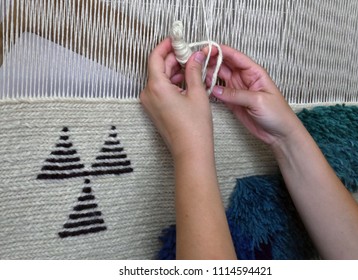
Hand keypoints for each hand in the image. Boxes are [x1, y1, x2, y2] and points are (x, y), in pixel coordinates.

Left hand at [141, 38, 213, 158]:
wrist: (190, 152)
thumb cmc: (194, 128)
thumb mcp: (197, 94)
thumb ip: (194, 70)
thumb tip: (196, 56)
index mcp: (156, 87)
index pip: (156, 57)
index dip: (167, 46)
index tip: (177, 40)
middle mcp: (148, 94)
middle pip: (159, 67)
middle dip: (175, 59)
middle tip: (192, 53)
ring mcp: (150, 103)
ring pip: (161, 78)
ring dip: (176, 71)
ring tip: (194, 68)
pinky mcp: (155, 109)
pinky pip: (161, 89)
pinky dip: (173, 83)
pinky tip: (188, 81)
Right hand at [205, 45, 302, 146]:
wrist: (279, 133)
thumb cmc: (277, 114)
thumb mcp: (258, 101)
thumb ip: (236, 94)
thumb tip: (216, 89)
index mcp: (254, 72)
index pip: (235, 56)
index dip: (220, 51)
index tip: (206, 50)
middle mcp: (244, 78)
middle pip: (225, 64)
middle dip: (211, 61)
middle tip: (196, 61)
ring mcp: (238, 89)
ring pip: (220, 77)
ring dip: (209, 74)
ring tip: (196, 74)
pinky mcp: (233, 102)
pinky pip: (219, 92)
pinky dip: (210, 89)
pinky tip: (202, 87)